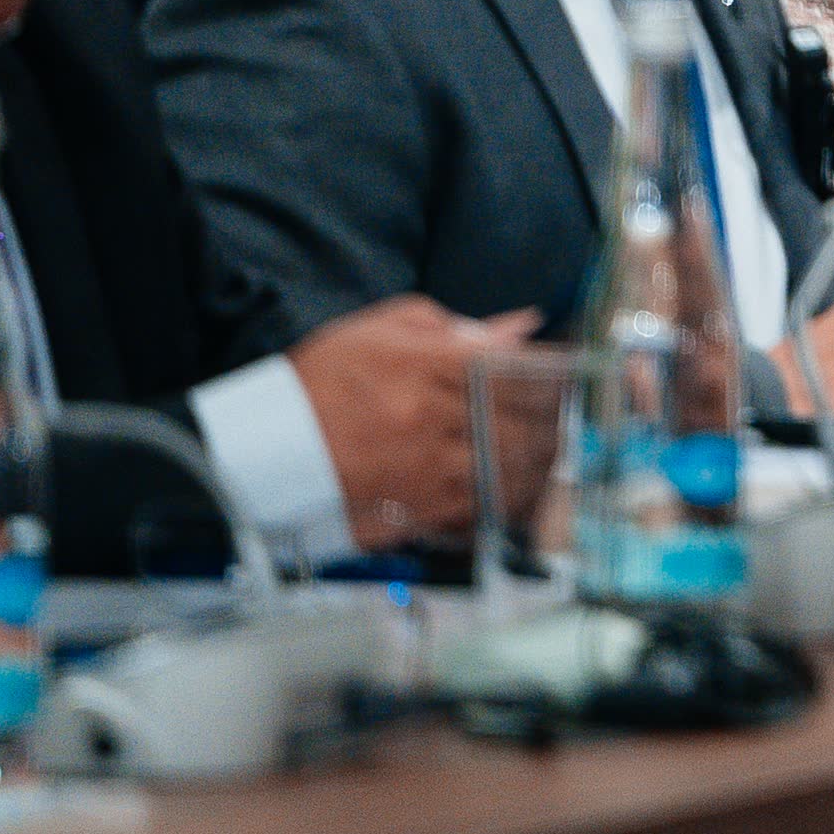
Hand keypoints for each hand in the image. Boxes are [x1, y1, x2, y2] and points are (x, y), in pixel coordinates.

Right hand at [289, 297, 540, 548]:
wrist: (268, 445)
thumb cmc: (324, 380)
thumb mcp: (384, 330)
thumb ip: (457, 327)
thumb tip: (519, 326)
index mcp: (432, 364)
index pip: (520, 368)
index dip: (553, 374)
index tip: (565, 377)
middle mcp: (437, 416)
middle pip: (525, 419)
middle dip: (552, 419)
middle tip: (561, 417)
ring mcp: (431, 466)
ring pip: (512, 465)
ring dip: (537, 460)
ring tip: (545, 452)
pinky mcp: (421, 508)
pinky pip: (484, 505)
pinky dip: (507, 496)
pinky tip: (514, 487)